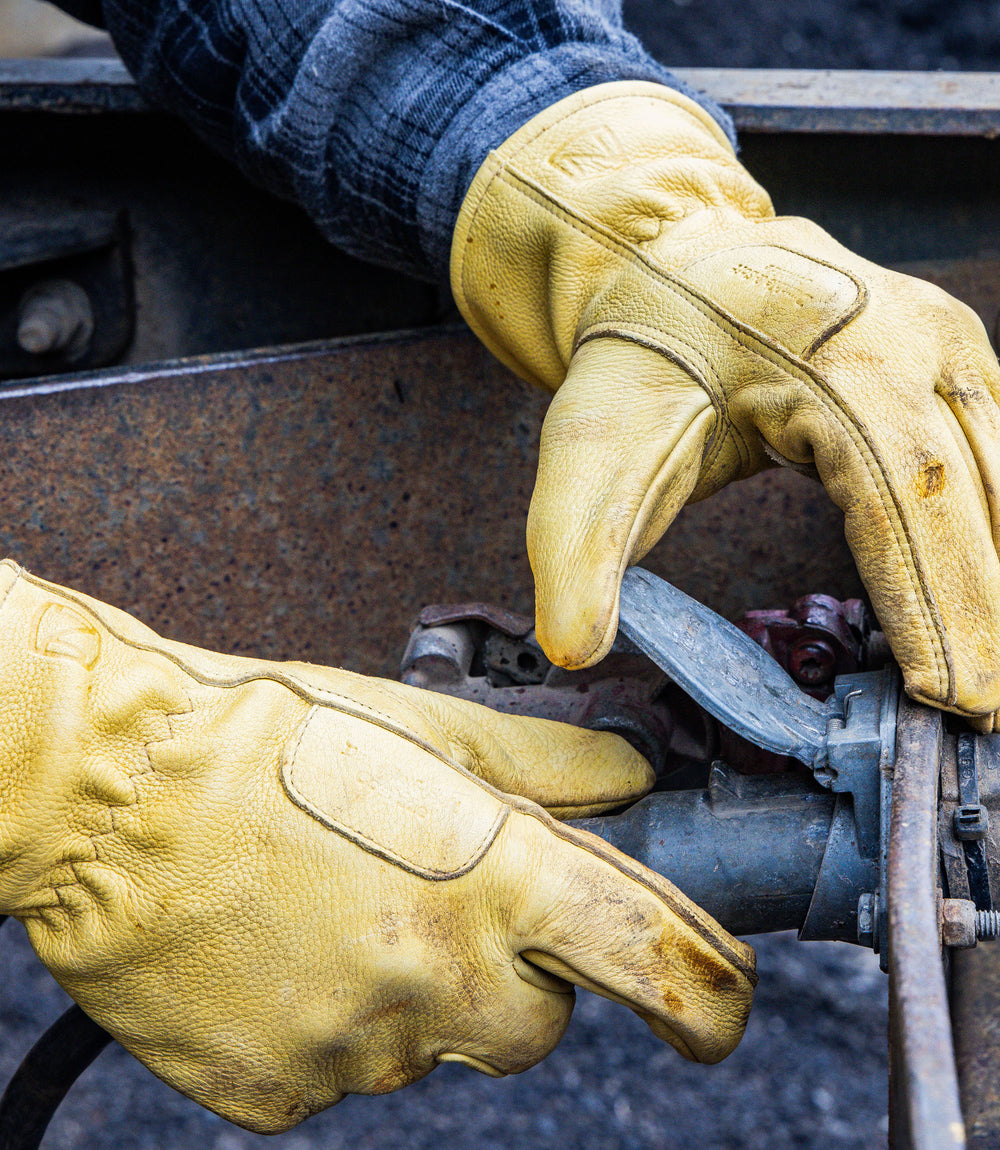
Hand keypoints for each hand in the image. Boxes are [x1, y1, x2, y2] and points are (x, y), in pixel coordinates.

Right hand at [0, 561, 753, 1131]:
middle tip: (440, 898)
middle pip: (539, 1023)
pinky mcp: (279, 1096)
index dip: (711, 993)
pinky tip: (285, 951)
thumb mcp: (426, 723)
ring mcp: (356, 1052)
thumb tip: (632, 774)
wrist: (112, 793)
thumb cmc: (270, 736)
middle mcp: (439, 982)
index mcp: (493, 880)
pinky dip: (336, 1023)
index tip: (718, 1003)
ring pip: (435, 1045)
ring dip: (414, 990)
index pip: (656, 962)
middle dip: (516, 972)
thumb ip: (548, 761)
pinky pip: (345, 1073)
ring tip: (338, 907)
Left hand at [451, 81, 999, 723]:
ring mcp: (946, 341)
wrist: (665, 260)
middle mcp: (914, 339)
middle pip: (973, 497)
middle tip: (982, 722)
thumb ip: (574, 549)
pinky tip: (984, 601)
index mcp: (837, 360)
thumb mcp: (587, 448)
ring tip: (990, 682)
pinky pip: (993, 456)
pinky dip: (990, 534)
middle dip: (985, 619)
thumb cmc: (635, 354)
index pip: (906, 500)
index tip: (951, 701)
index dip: (936, 605)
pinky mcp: (951, 358)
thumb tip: (572, 649)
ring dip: (998, 584)